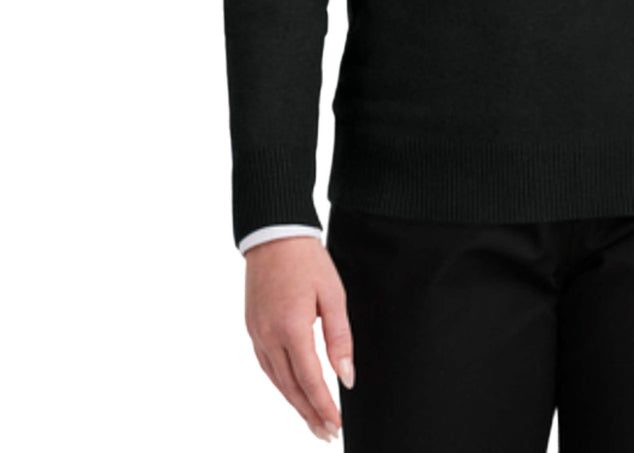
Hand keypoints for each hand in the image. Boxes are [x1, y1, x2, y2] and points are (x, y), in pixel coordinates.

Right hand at [244, 236, 354, 442]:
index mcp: (292, 328)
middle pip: (291, 387)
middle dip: (309, 414)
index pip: (310, 380)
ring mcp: (257, 333)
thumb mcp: (333, 295)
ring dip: (294, 403)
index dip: (324, 406)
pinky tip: (292, 391)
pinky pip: (266, 365)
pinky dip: (281, 384)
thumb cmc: (307, 260)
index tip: (336, 425)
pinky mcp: (252, 327)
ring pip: (276, 380)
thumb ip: (339, 338)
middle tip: (326, 433)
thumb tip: (346, 376)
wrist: (274, 234)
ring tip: (312, 421)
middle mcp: (269, 336)